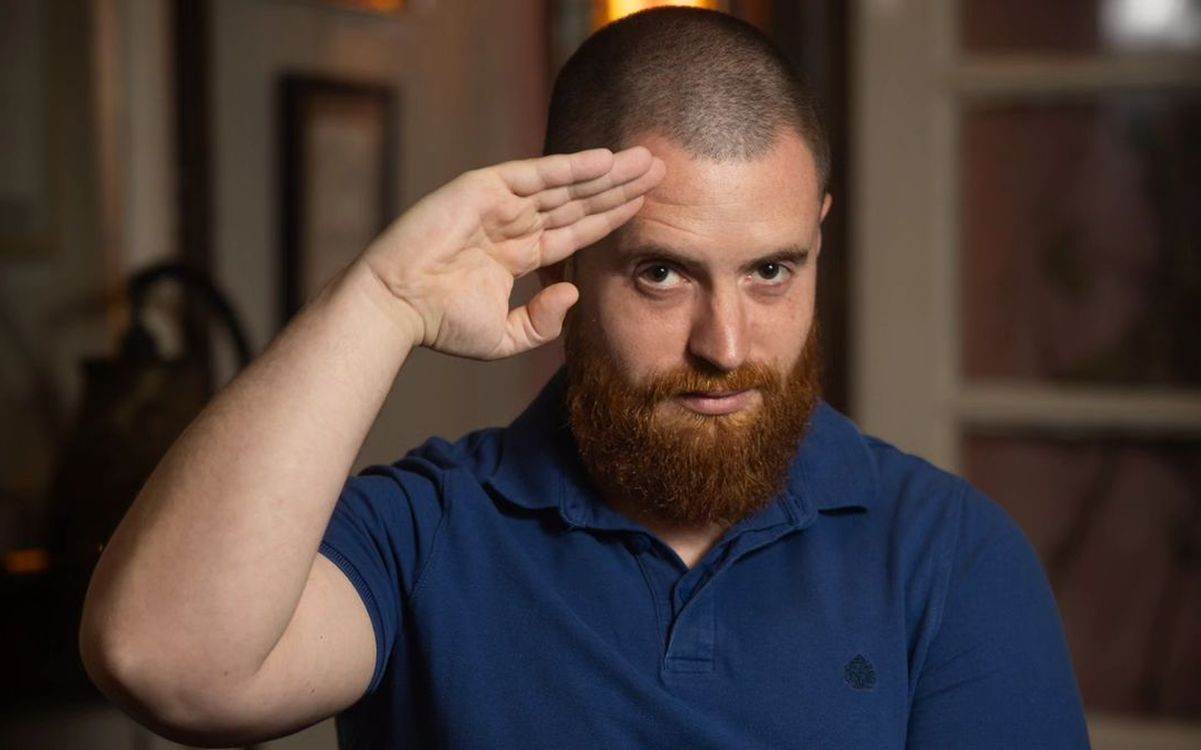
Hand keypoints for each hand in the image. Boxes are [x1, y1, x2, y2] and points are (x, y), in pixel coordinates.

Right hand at [359, 147, 664, 359]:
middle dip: (619, 186)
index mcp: (516, 253)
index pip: (575, 230)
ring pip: (564, 184)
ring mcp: (498, 204)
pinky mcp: (482, 189)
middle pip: (578, 200)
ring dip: (606, 172)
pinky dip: (570, 166)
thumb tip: (573, 292)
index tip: (645, 204)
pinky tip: (605, 160)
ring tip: (645, 161)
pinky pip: (535, 174)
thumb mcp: (503, 336)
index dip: (610, 216)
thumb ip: (541, 321)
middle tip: (660, 170)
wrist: (396, 307)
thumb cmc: (439, 324)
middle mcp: (511, 223)